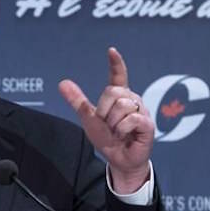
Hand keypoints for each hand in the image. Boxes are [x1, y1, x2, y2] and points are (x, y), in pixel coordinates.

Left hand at [58, 47, 153, 193]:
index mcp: (119, 97)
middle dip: (104, 110)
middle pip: (113, 91)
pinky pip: (131, 120)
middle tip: (108, 124)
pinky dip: (122, 130)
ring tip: (118, 132)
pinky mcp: (147, 124)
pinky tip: (125, 136)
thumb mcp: (88, 118)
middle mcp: (132, 100)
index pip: (118, 76)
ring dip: (113, 123)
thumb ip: (78, 101)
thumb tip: (62, 83)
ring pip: (122, 106)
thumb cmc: (107, 139)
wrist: (118, 159)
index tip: (111, 51)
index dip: (116, 63)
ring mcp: (141, 111)